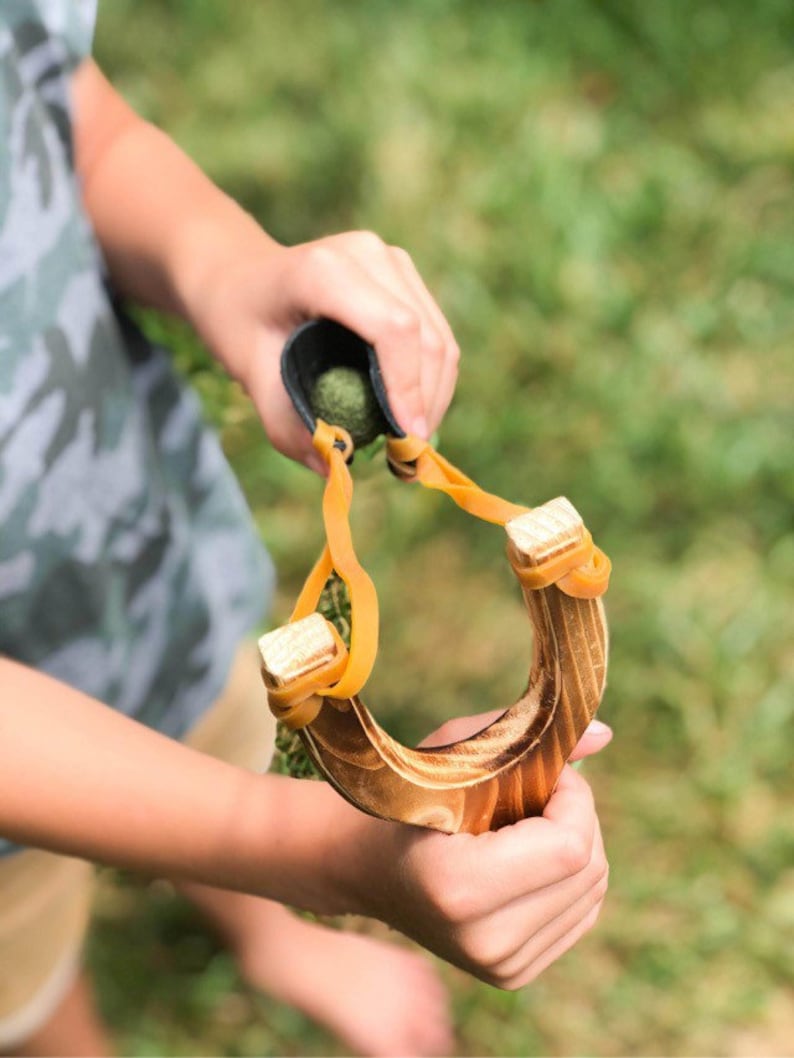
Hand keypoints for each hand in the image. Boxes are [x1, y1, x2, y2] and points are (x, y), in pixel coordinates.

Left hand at [187, 230, 459, 471]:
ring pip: (439, 338)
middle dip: (426, 404)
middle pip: (425, 337)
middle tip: (408, 460)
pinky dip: (431, 380)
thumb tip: (333, 467)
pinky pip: (435, 334)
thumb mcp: (249, 373)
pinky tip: (410, 415)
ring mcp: (391, 261)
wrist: (236, 275)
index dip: (408, 387)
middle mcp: (367, 255)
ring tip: (410, 445)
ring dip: (435, 397)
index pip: (392, 329)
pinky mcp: (404, 276)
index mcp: (324, 270)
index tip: (406, 440)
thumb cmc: (238, 320)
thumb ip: (286, 424)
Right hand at [350, 719, 610, 988]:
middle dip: (579, 817)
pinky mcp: (513, 974)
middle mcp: (485, 941)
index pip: (570, 846)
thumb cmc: (408, 796)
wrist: (363, 866)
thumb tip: (607, 734)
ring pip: (593, 893)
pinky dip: (571, 876)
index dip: (574, 798)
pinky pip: (581, 914)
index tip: (549, 772)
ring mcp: (501, 966)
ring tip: (531, 821)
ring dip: (577, 845)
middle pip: (589, 870)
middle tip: (543, 790)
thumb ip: (529, 738)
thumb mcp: (456, 752)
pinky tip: (532, 855)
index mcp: (461, 888)